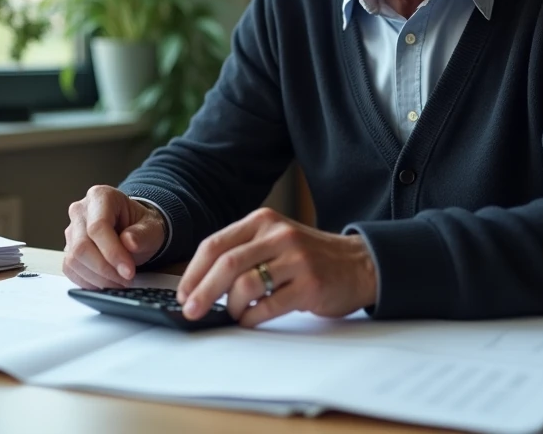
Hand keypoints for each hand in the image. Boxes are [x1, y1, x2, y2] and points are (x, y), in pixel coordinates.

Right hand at [62, 185, 165, 288]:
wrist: (134, 230)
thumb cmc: (141, 226)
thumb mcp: (152, 227)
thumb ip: (142, 234)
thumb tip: (129, 243)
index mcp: (101, 196)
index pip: (98, 227)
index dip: (112, 252)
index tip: (128, 271)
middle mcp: (81, 211)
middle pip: (82, 246)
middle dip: (105, 269)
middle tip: (126, 280)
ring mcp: (72, 230)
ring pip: (74, 260)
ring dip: (98, 278)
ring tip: (120, 281)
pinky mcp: (69, 249)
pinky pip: (70, 269)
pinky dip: (88, 281)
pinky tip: (106, 282)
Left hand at [176, 208, 376, 327]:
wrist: (359, 263)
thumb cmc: (310, 256)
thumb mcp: (276, 240)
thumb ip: (244, 252)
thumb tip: (201, 283)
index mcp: (263, 222)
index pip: (215, 244)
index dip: (193, 271)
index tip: (183, 292)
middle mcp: (278, 235)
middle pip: (226, 264)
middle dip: (202, 291)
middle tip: (191, 311)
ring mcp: (295, 259)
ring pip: (245, 285)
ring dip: (230, 306)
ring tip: (233, 314)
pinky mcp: (309, 284)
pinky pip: (268, 306)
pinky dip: (251, 318)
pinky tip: (250, 319)